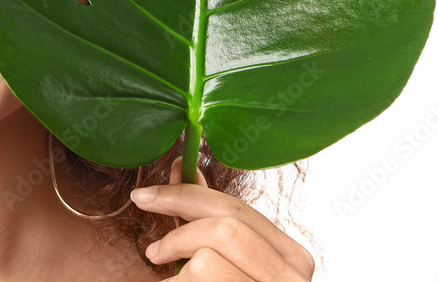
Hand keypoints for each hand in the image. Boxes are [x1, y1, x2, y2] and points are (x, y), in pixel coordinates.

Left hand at [129, 158, 314, 280]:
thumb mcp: (221, 257)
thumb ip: (206, 217)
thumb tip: (180, 167)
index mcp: (291, 257)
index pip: (235, 209)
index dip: (184, 195)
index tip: (144, 196)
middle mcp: (293, 278)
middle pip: (224, 225)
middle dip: (177, 228)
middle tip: (151, 249)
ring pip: (208, 259)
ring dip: (175, 262)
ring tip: (165, 276)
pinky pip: (197, 279)